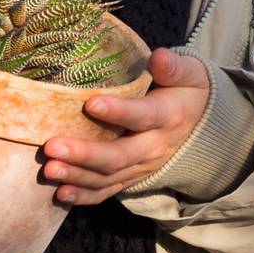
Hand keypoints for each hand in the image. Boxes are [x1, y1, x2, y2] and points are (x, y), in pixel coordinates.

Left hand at [40, 47, 210, 206]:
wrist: (204, 126)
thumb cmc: (187, 91)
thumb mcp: (190, 74)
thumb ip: (173, 67)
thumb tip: (160, 56)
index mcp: (168, 116)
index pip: (143, 116)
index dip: (118, 112)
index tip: (90, 103)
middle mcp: (154, 147)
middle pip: (119, 156)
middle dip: (84, 154)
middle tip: (52, 147)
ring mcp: (142, 166)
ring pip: (108, 177)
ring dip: (77, 176)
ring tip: (49, 170)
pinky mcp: (131, 177)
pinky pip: (108, 191)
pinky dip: (85, 196)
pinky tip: (60, 194)